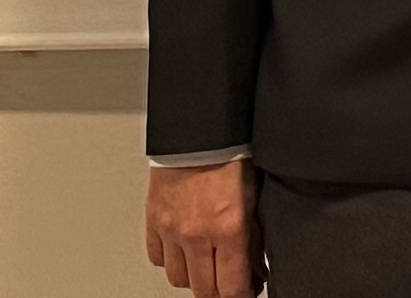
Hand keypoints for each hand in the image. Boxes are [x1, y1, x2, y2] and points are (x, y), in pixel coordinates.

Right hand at [143, 160, 258, 297]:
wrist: (199, 129)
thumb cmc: (231, 153)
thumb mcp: (255, 197)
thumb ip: (254, 236)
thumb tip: (257, 266)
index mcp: (229, 228)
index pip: (231, 288)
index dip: (241, 296)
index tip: (247, 291)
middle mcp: (197, 234)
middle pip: (203, 290)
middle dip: (218, 290)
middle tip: (228, 281)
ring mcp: (172, 230)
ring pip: (178, 279)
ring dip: (194, 276)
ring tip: (207, 264)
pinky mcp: (154, 221)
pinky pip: (158, 258)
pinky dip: (170, 259)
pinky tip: (184, 249)